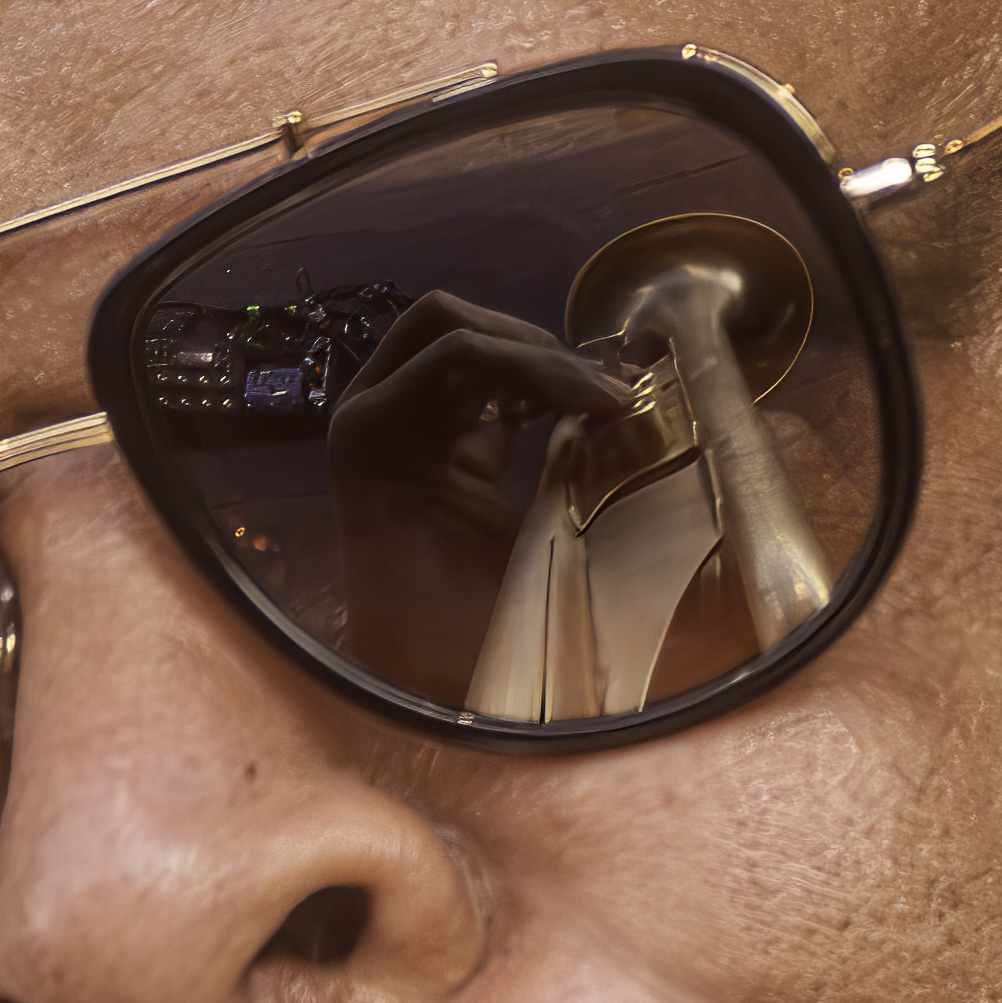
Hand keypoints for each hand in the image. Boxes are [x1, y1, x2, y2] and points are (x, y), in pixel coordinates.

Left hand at [320, 290, 628, 694]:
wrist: (412, 681)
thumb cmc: (444, 638)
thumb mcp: (495, 563)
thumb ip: (547, 487)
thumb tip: (627, 430)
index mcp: (375, 434)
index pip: (459, 354)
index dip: (544, 366)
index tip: (611, 401)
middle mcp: (374, 413)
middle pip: (450, 321)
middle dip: (533, 345)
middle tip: (601, 390)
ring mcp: (399, 422)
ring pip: (464, 343)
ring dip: (534, 360)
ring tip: (599, 397)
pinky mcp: (432, 442)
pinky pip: (479, 386)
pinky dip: (530, 386)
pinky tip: (577, 410)